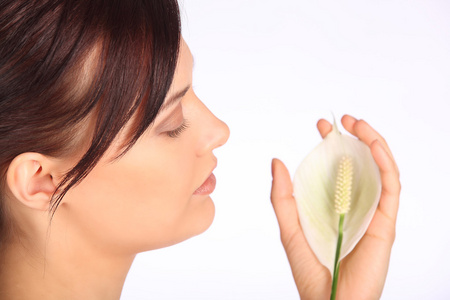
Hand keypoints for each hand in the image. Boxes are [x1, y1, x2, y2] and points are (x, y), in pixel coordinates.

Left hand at [271, 115, 399, 299]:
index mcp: (334, 204)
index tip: (320, 126)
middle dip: (353, 137)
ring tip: (357, 124)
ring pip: (380, 169)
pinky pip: (391, 186)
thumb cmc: (310, 271)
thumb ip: (283, 197)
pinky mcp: (385, 222)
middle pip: (360, 163)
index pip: (337, 167)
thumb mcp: (289, 227)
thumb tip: (276, 161)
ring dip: (372, 142)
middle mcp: (355, 205)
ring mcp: (372, 212)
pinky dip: (385, 162)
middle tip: (340, 120)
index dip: (331, 143)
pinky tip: (372, 145)